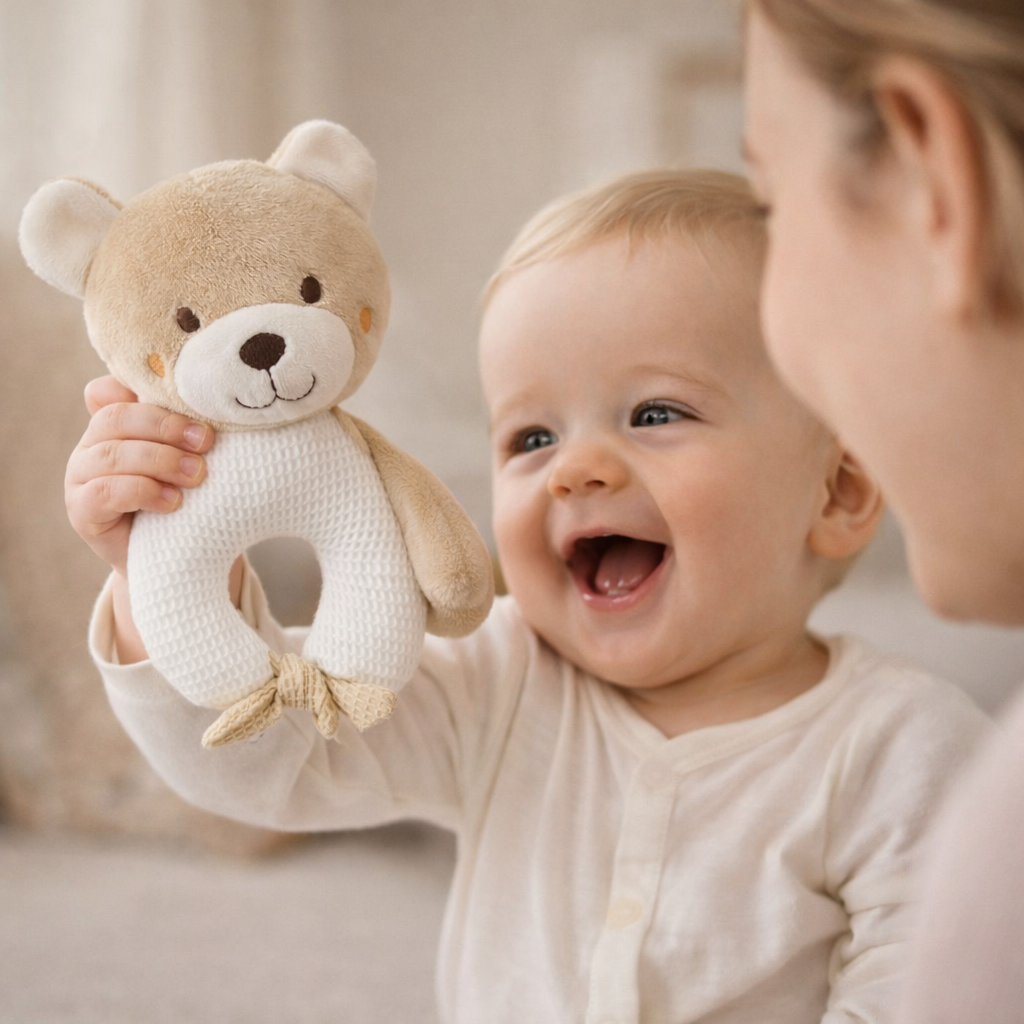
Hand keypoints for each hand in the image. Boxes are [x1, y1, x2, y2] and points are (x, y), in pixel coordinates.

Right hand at [65, 376, 213, 576]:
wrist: (178, 554)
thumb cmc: (188, 497)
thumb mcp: (191, 458)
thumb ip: (189, 432)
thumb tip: (221, 407)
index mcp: (114, 423)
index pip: (109, 390)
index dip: (140, 390)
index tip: (190, 404)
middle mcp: (92, 445)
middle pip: (115, 418)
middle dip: (166, 426)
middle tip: (206, 442)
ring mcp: (81, 477)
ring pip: (112, 454)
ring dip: (160, 460)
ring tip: (197, 475)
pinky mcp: (82, 511)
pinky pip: (105, 492)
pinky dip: (144, 492)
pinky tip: (173, 502)